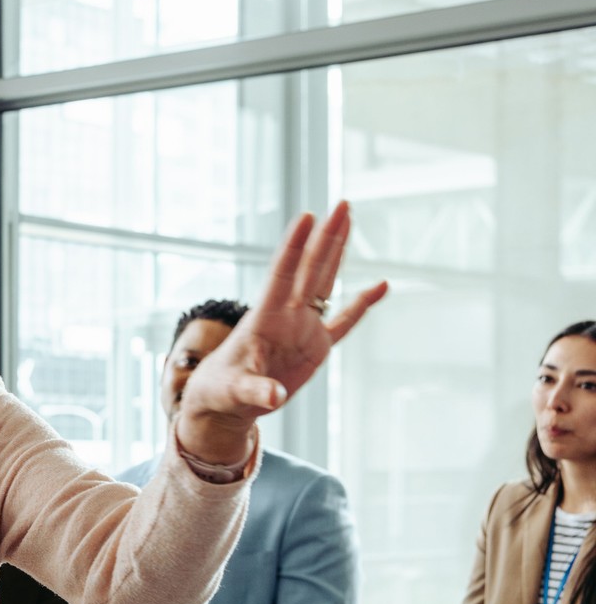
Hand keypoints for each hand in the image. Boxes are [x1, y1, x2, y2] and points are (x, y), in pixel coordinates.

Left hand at [176, 203, 388, 464]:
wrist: (225, 400)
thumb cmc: (222, 390)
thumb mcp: (237, 392)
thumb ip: (258, 391)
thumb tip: (276, 397)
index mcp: (265, 318)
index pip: (283, 274)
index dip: (294, 247)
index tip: (307, 216)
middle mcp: (286, 315)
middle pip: (311, 268)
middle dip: (327, 236)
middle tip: (342, 203)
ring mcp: (303, 327)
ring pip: (326, 282)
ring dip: (338, 252)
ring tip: (348, 220)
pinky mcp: (316, 346)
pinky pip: (345, 321)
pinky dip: (363, 304)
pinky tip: (383, 285)